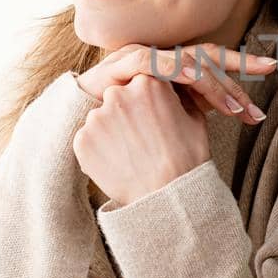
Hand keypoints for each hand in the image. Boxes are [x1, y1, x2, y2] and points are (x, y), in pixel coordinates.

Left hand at [73, 73, 211, 206]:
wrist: (168, 195)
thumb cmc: (188, 157)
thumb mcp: (195, 118)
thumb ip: (179, 96)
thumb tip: (172, 91)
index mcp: (148, 83)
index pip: (140, 83)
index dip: (147, 101)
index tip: (152, 118)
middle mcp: (118, 93)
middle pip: (118, 97)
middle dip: (127, 113)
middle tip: (142, 138)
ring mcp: (97, 117)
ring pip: (101, 118)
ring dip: (112, 131)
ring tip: (131, 154)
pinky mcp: (83, 140)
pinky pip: (89, 140)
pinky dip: (99, 150)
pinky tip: (119, 163)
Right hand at [77, 43, 274, 122]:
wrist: (79, 123)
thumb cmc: (126, 123)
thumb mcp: (167, 116)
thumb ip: (194, 108)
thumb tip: (233, 110)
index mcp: (174, 65)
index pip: (212, 59)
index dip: (242, 62)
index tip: (273, 67)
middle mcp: (161, 55)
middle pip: (204, 56)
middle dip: (235, 76)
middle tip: (257, 105)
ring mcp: (142, 56)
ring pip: (184, 61)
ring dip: (211, 84)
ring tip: (233, 108)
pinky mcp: (122, 63)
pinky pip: (154, 62)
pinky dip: (175, 71)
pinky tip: (193, 80)